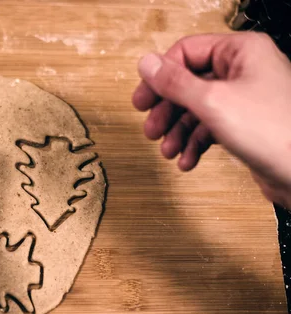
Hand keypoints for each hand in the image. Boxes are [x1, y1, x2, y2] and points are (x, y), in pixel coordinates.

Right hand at [133, 33, 290, 208]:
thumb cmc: (273, 132)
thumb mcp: (212, 102)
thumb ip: (175, 82)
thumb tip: (147, 63)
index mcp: (240, 52)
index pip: (186, 53)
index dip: (161, 77)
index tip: (142, 100)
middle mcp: (243, 71)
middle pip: (188, 83)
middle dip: (167, 111)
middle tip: (151, 130)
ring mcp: (244, 99)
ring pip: (196, 109)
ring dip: (177, 132)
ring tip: (168, 151)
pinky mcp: (244, 124)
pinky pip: (209, 128)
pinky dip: (194, 144)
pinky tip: (186, 160)